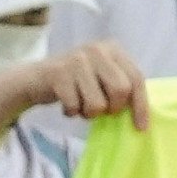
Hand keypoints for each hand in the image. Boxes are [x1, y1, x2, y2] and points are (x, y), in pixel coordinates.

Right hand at [0, 42, 146, 126]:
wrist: (35, 78)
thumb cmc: (76, 82)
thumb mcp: (102, 77)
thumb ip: (121, 86)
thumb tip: (140, 116)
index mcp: (113, 49)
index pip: (136, 79)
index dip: (140, 105)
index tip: (140, 128)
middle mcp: (97, 49)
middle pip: (121, 91)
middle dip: (111, 108)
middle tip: (100, 109)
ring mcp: (77, 59)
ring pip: (97, 103)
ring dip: (88, 113)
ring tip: (80, 105)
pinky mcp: (58, 73)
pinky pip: (74, 106)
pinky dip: (70, 112)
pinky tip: (66, 103)